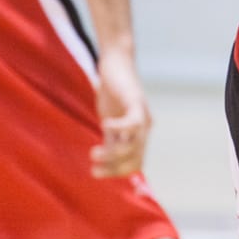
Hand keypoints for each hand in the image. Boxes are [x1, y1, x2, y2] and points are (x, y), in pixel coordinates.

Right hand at [90, 47, 150, 177]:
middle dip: (114, 168)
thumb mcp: (110, 121)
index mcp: (139, 133)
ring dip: (112, 154)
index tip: (97, 174)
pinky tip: (104, 124)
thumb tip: (106, 162)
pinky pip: (132, 123)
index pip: (135, 163)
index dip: (118, 172)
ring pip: (134, 146)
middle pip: (135, 159)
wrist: (116, 64)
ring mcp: (142, 114)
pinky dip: (117, 128)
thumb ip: (111, 139)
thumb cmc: (112, 93)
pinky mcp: (136, 101)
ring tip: (94, 153)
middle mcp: (145, 127)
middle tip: (94, 170)